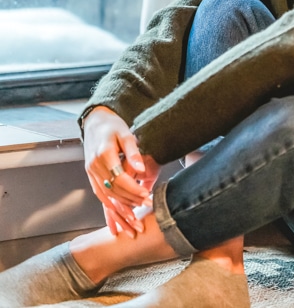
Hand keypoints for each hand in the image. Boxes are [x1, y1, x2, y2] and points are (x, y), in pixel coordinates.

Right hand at [82, 106, 155, 234]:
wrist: (95, 122)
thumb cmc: (113, 125)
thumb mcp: (125, 133)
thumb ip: (133, 151)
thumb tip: (140, 169)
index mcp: (104, 154)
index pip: (120, 178)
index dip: (134, 190)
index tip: (147, 196)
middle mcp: (94, 166)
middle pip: (113, 191)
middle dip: (129, 204)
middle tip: (144, 212)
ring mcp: (91, 172)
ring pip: (105, 197)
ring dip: (119, 212)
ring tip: (132, 225)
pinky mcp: (91, 176)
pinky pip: (100, 196)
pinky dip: (108, 209)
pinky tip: (116, 220)